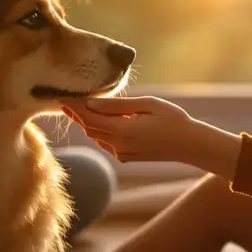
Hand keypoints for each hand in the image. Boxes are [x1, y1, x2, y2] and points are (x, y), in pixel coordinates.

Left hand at [62, 96, 242, 179]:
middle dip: (76, 113)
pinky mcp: (125, 156)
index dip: (74, 106)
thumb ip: (118, 105)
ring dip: (86, 121)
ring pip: (95, 135)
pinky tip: (98, 117)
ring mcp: (121, 153)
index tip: (62, 94)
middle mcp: (118, 145)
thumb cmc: (173, 119)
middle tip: (65, 96)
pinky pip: (105, 141)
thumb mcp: (147, 105)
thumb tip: (91, 102)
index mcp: (123, 130)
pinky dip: (98, 129)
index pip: (89, 117)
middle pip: (89, 127)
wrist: (189, 145)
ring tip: (77, 104)